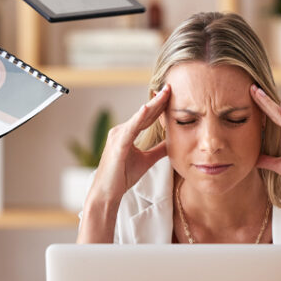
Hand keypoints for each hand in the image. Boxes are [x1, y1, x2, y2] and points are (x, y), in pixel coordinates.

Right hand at [87, 86, 171, 204]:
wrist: (107, 193)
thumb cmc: (122, 177)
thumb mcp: (146, 160)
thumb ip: (158, 150)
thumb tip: (173, 142)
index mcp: (128, 134)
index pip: (147, 117)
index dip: (159, 106)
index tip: (172, 95)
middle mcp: (121, 131)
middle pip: (144, 114)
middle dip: (158, 101)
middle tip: (171, 87)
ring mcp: (118, 136)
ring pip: (139, 118)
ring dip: (152, 105)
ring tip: (164, 93)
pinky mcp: (118, 144)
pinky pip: (131, 128)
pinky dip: (139, 118)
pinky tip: (147, 108)